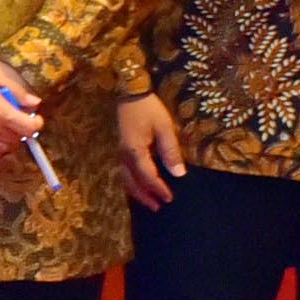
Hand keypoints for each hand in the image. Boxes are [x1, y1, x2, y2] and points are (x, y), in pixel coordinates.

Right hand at [116, 92, 186, 211]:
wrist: (130, 92)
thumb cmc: (148, 108)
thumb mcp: (164, 128)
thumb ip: (170, 151)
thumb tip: (178, 173)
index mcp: (135, 151)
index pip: (147, 176)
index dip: (158, 188)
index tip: (170, 198)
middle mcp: (124, 154)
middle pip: (132, 182)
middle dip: (145, 196)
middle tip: (158, 207)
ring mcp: (120, 151)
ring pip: (125, 178)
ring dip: (136, 192)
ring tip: (148, 201)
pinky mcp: (121, 148)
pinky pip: (124, 171)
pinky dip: (131, 182)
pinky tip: (139, 185)